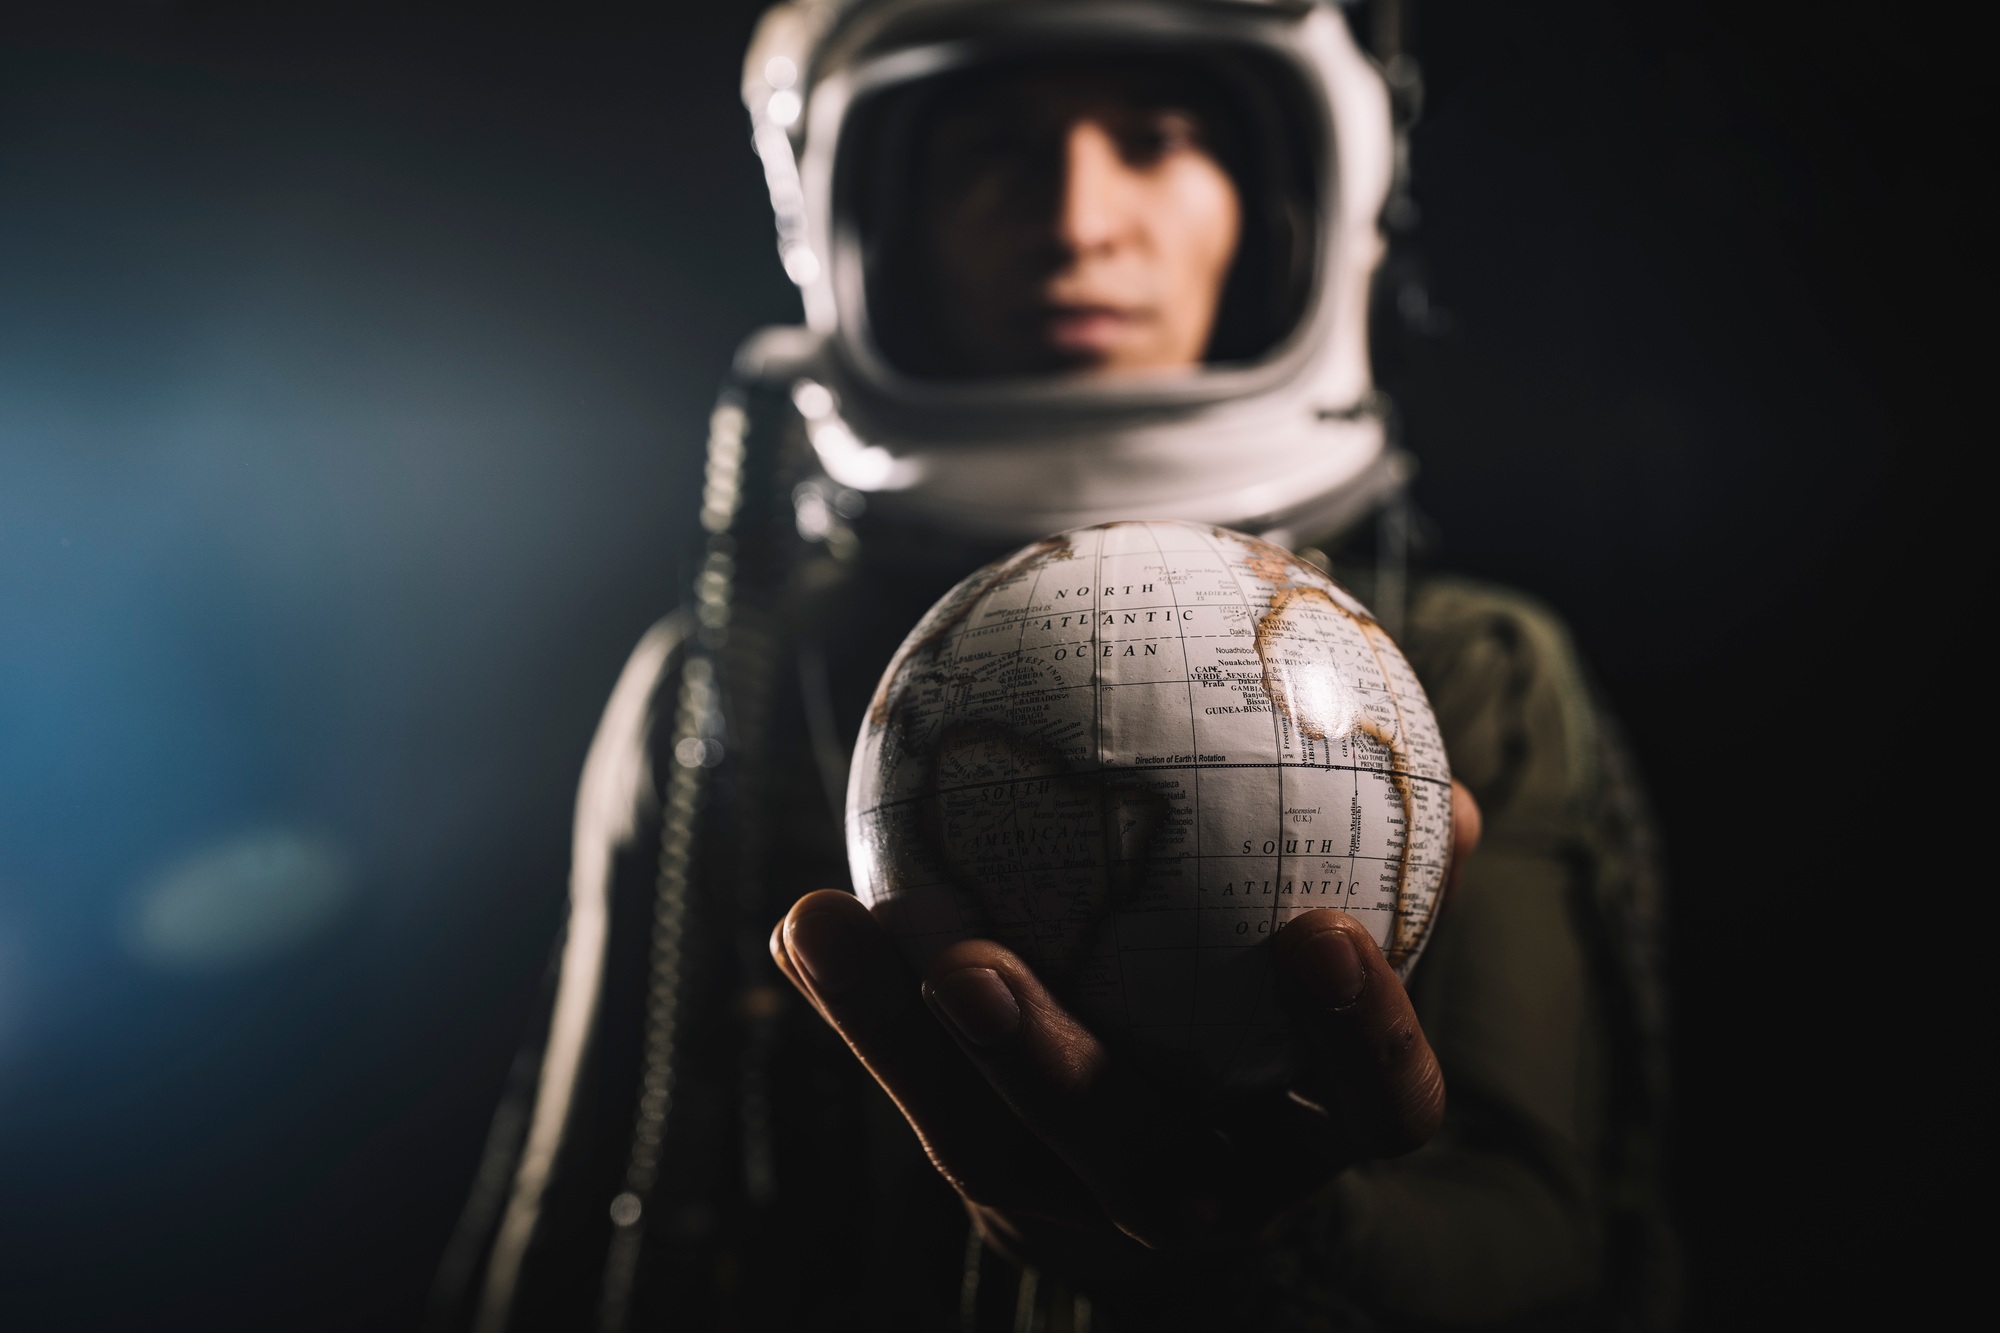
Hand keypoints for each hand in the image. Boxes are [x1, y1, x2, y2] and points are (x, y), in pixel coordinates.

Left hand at [770, 781, 1481, 1293]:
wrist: (1232, 1181)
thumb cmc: (1305, 1041)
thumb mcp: (1358, 976)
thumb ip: (1402, 897)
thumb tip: (1451, 794)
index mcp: (1319, 1141)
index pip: (1371, 1109)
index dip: (1354, 1035)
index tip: (1317, 930)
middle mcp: (1208, 1198)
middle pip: (1136, 1168)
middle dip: (1050, 1075)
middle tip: (968, 972)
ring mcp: (1091, 1207)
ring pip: (990, 1150)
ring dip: (897, 1041)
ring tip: (828, 924)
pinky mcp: (1008, 1186)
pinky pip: (929, 1106)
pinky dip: (864, 1019)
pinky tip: (811, 922)